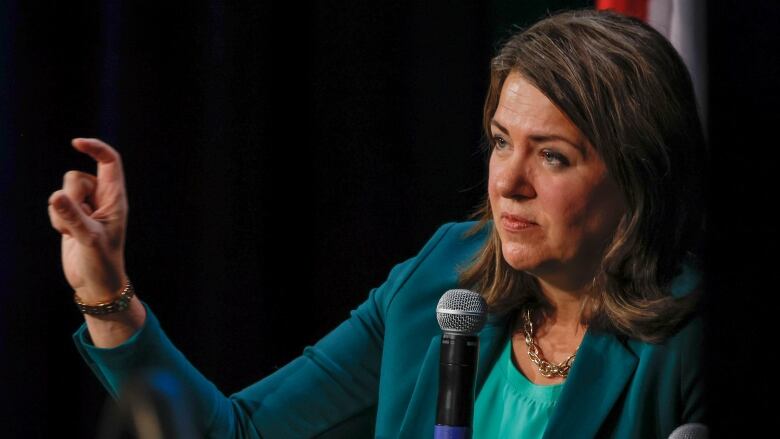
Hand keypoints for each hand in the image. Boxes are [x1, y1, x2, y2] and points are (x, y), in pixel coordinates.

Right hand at [48, 138, 128, 301]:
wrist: (96, 284)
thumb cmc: (102, 263)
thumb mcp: (88, 240)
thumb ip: (72, 217)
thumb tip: (55, 196)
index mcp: (116, 199)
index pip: (109, 162)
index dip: (95, 148)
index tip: (76, 143)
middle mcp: (102, 199)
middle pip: (76, 176)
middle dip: (70, 195)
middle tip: (79, 220)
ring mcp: (86, 208)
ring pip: (63, 191)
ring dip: (61, 211)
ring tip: (73, 232)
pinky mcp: (72, 217)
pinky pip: (55, 205)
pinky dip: (56, 219)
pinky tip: (67, 235)